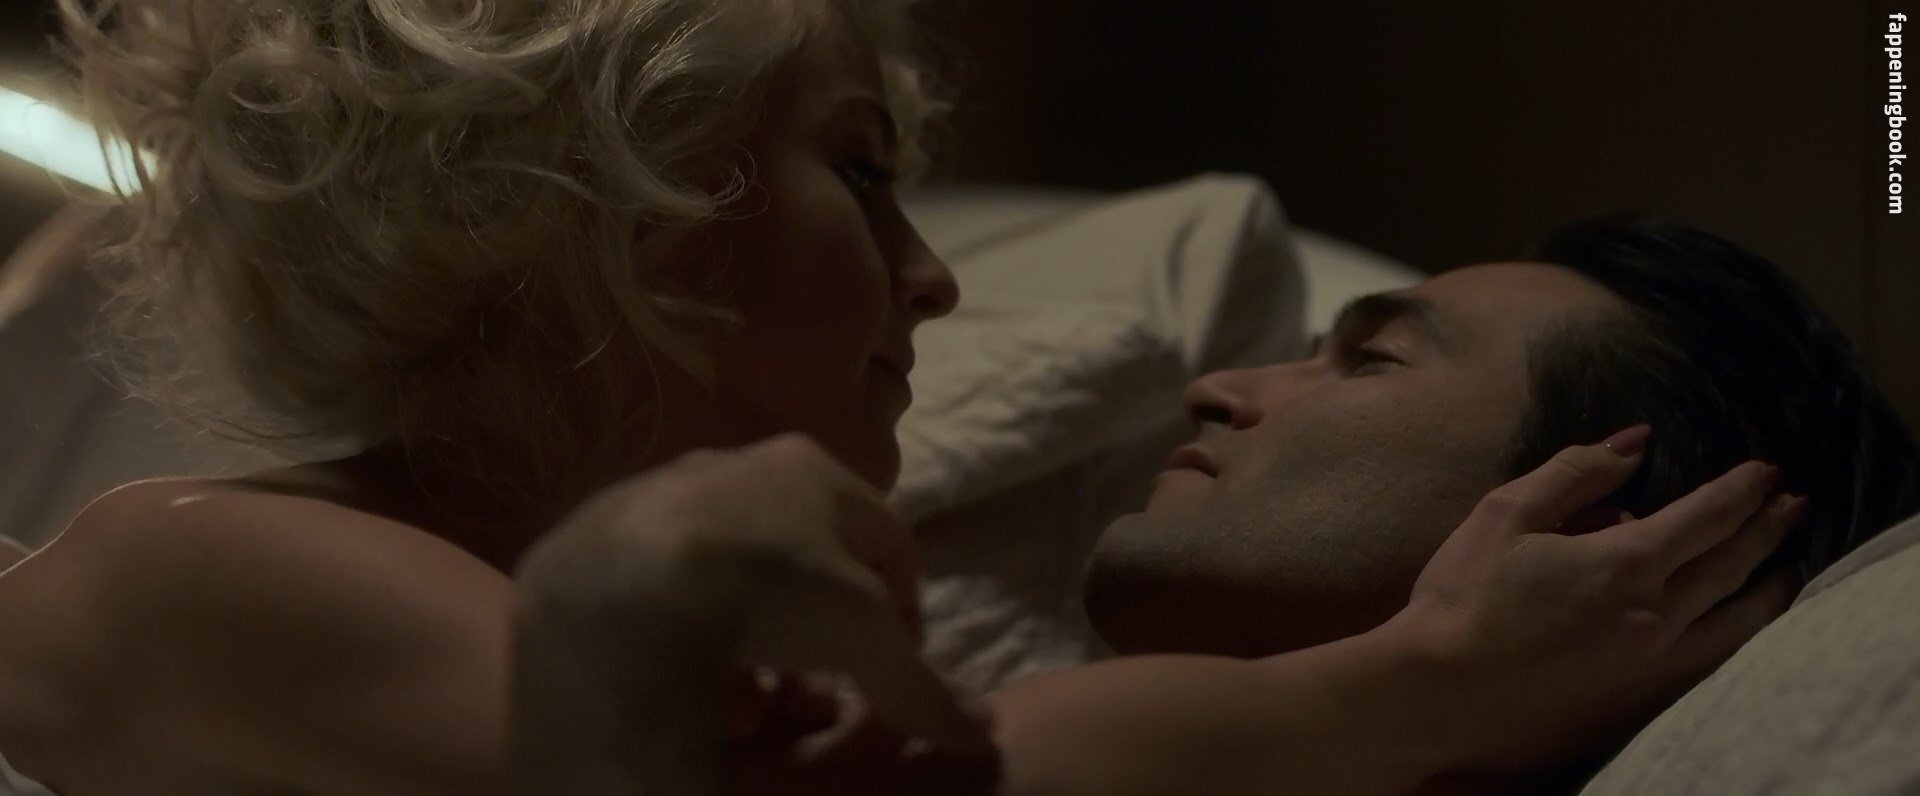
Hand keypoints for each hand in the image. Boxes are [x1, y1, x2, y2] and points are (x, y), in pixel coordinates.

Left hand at [520, 433, 992, 752]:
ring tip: (749, 709)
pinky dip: (684, 643)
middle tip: (816, 697)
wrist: (624, 585)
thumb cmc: (771, 589)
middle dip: (818, 635)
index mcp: (813, 469)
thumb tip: (981, 735)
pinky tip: (686, 692)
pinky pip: (661, 595)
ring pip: (729, 579)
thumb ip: (921, 684)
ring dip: (750, 645)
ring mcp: (663, 496)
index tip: (901, 664)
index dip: (907, 607)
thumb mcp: (865, 638)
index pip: (889, 537)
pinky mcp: (597, 536)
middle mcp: (738, 467)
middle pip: (803, 562)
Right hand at [1386, 426, 1804, 771]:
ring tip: (1787, 567)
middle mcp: (1656, 617)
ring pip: (1738, 622)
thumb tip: (1632, 445)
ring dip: (1770, 587)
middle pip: (1734, 565)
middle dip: (1768, 529)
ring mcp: (1653, 666)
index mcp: (1623, 564)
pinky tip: (1741, 626)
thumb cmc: (1463, 600)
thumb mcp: (1506, 514)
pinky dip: (1743, 636)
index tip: (1766, 471)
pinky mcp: (1639, 702)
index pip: (1706, 517)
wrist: (1437, 693)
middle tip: (1793, 504)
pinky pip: (1713, 663)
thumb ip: (1575, 474)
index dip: (1741, 490)